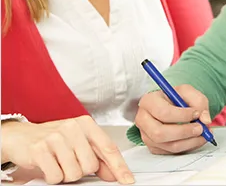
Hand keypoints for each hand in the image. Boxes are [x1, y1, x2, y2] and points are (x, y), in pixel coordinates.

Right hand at [0, 116, 135, 183]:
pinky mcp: (39, 149)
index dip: (119, 167)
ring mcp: (55, 138)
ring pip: (74, 173)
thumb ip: (97, 156)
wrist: (20, 136)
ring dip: (66, 174)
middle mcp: (72, 128)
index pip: (109, 148)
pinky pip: (56, 176)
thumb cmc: (52, 139)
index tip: (127, 179)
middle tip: (69, 162)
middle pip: (91, 166)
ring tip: (58, 163)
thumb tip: (114, 173)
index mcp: (85, 124)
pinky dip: (53, 177)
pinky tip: (48, 165)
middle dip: (82, 170)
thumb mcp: (78, 143)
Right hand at [134, 84, 213, 154]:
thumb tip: (205, 119)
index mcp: (149, 102)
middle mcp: (143, 119)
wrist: (174, 106)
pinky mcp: (154, 147)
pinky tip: (195, 138)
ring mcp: (146, 135)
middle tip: (200, 128)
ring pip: (168, 145)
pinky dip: (188, 147)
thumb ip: (199, 102)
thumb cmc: (177, 98)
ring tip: (202, 134)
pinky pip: (171, 152)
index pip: (163, 113)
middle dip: (184, 132)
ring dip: (190, 141)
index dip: (183, 115)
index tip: (197, 113)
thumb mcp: (189, 92)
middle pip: (160, 133)